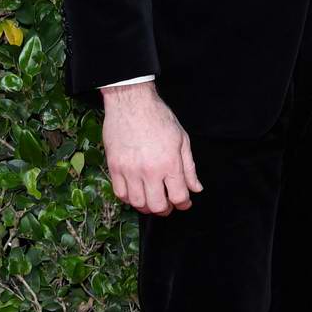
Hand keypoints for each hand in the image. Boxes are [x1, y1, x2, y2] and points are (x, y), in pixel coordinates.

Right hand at [100, 82, 201, 214]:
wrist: (131, 102)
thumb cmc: (159, 117)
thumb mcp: (182, 140)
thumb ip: (189, 167)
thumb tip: (196, 188)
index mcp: (169, 163)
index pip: (179, 196)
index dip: (184, 204)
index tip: (184, 203)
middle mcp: (149, 170)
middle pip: (158, 205)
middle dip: (166, 209)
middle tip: (168, 204)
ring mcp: (130, 170)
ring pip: (138, 203)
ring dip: (147, 207)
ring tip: (152, 200)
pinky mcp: (115, 167)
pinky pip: (120, 193)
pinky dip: (130, 199)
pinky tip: (137, 193)